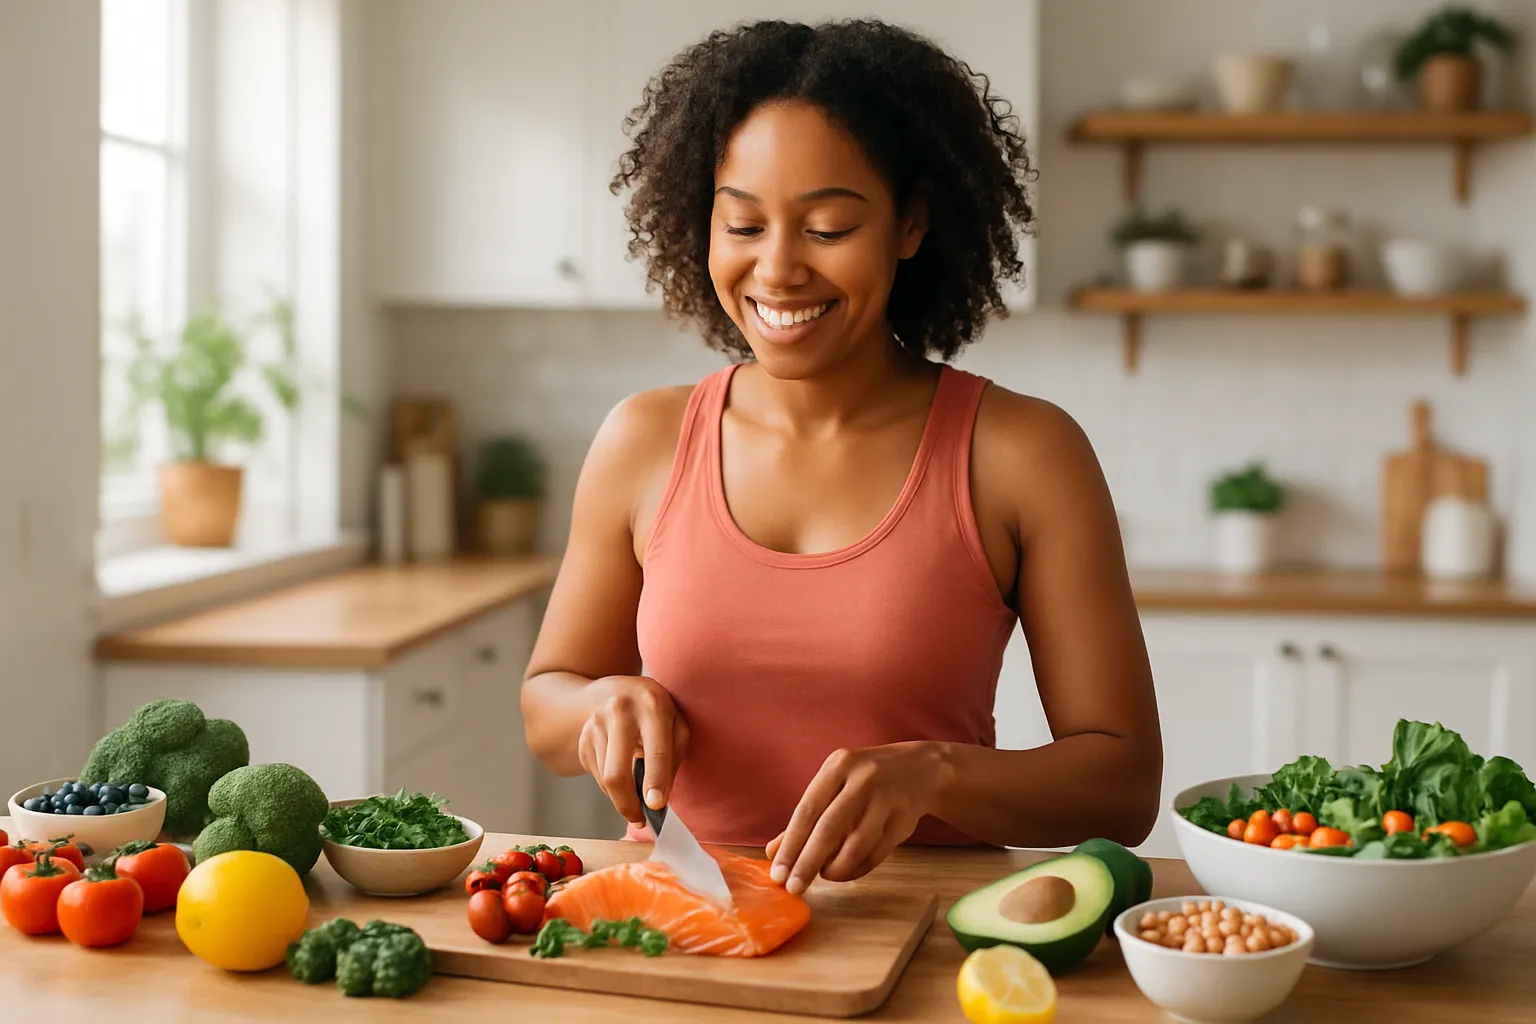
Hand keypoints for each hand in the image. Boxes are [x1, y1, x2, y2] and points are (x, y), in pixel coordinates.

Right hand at [577, 675, 689, 825]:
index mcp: (653, 705)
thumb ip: (673, 755)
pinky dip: (611, 785)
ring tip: (634, 796)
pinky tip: (621, 772)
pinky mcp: (583, 738)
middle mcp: (620, 711)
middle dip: (628, 804)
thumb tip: (659, 798)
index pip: (655, 750)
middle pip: (617, 773)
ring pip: (605, 779)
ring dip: (620, 797)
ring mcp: (596, 724)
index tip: (656, 806)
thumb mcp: (675, 723)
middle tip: (640, 820)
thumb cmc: (654, 712)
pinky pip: (597, 775)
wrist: (614, 690)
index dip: (656, 780)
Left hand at [765, 742, 952, 894]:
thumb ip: (805, 818)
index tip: (777, 873)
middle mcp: (862, 778)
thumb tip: (774, 852)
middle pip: (829, 828)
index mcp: (838, 766)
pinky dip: (858, 868)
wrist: (920, 769)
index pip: (807, 810)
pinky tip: (846, 872)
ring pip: (856, 844)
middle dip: (808, 862)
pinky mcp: (903, 818)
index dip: (791, 844)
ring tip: (825, 876)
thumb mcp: (834, 786)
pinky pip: (877, 852)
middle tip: (794, 887)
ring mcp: (886, 798)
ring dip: (836, 868)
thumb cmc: (865, 781)